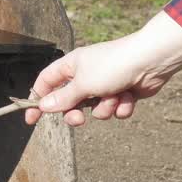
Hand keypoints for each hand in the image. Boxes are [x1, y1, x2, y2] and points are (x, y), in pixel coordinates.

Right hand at [25, 11, 181, 126]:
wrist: (150, 61)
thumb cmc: (113, 65)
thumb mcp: (82, 84)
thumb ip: (62, 98)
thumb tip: (43, 106)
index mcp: (71, 66)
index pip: (46, 83)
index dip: (37, 101)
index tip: (32, 120)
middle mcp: (86, 75)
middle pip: (70, 102)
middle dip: (76, 113)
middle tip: (79, 119)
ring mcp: (104, 85)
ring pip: (94, 109)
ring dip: (104, 108)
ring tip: (114, 97)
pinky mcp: (122, 93)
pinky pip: (114, 109)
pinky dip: (121, 106)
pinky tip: (129, 96)